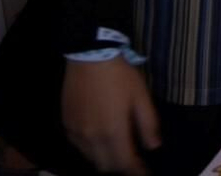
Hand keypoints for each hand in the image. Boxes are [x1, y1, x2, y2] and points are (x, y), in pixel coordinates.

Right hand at [62, 58, 159, 174]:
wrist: (89, 57)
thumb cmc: (120, 76)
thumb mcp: (141, 97)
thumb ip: (148, 124)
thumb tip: (153, 146)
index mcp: (113, 132)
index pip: (125, 163)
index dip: (137, 171)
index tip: (145, 173)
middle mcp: (92, 138)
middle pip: (106, 166)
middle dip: (121, 168)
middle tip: (133, 163)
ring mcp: (76, 133)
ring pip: (91, 159)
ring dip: (106, 161)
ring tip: (118, 154)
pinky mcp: (66, 125)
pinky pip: (79, 148)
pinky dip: (91, 151)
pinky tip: (100, 142)